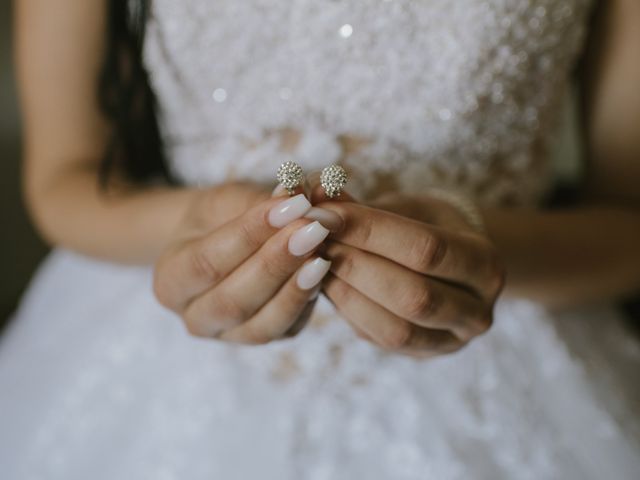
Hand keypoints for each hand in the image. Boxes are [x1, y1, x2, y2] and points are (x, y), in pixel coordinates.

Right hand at [152, 184, 341, 343]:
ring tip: (323, 253)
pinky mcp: (262, 338)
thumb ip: (257, 202)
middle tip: (313, 228)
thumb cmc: (220, 218)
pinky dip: (306, 301)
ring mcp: (228, 336)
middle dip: (276, 263)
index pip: (208, 261)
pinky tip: (324, 271)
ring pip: (261, 324)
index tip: (290, 204)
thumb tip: (296, 193)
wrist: (220, 244)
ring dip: (295, 288)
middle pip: (232, 300)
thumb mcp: (227, 201)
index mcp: (170, 281)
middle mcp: (194, 317)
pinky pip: (285, 328)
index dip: (250, 233)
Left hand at [314, 191, 505, 357]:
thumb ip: (365, 206)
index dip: (371, 231)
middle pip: (414, 296)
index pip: (427, 249)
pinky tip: (324, 283)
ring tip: (314, 261)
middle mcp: (477, 312)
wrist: (450, 266)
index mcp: (486, 265)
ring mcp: (451, 341)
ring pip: (396, 330)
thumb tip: (316, 192)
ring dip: (346, 294)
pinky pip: (379, 339)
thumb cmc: (426, 227)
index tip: (326, 213)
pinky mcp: (421, 354)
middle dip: (355, 266)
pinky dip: (347, 310)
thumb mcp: (406, 208)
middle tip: (314, 239)